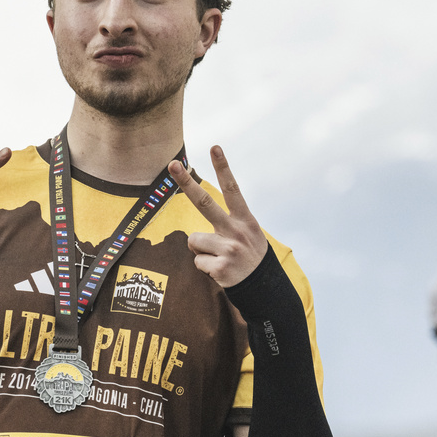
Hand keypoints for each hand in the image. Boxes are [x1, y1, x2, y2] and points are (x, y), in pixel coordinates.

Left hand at [168, 145, 267, 287]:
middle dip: (186, 182)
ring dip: (202, 251)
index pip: (232, 189)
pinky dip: (205, 267)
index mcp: (245, 220)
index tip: (214, 147)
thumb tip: (195, 229)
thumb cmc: (250, 257)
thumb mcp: (249, 234)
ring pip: (194, 240)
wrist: (265, 289)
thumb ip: (229, 223)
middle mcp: (236, 231)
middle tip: (171, 163)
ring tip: (220, 258)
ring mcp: (228, 249)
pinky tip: (221, 271)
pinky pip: (197, 261)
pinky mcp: (220, 267)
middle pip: (204, 202)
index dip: (223, 168)